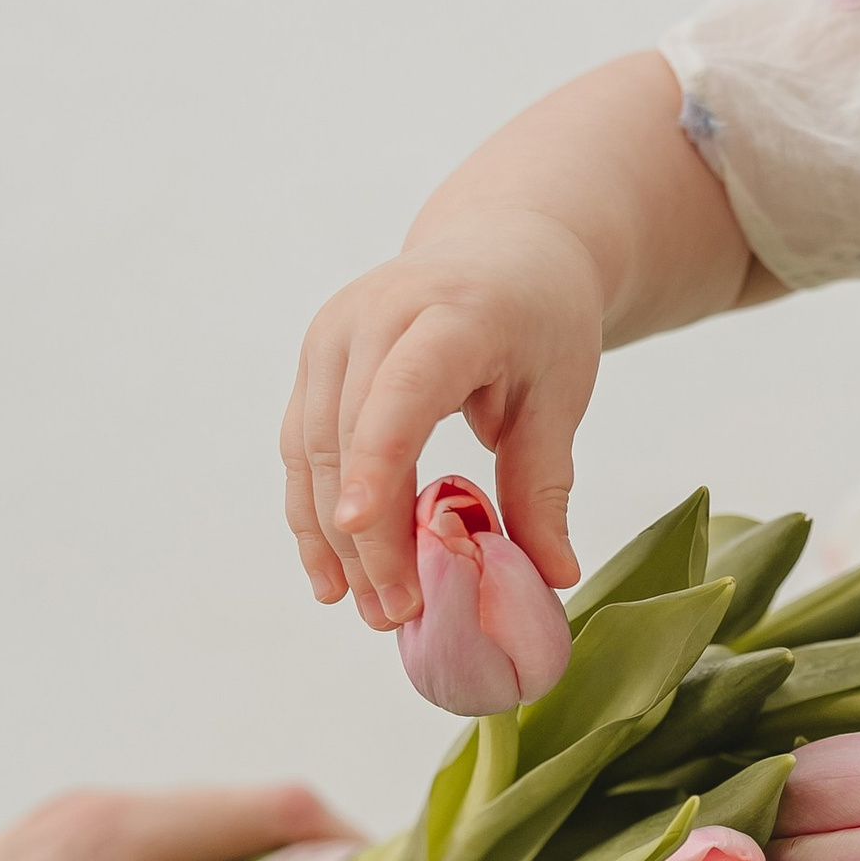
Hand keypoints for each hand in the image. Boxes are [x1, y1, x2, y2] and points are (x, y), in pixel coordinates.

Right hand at [282, 212, 604, 626]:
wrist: (502, 246)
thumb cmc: (540, 320)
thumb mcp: (560, 394)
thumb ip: (545, 483)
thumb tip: (553, 575)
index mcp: (452, 313)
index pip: (401, 391)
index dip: (377, 460)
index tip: (360, 529)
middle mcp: (376, 314)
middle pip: (348, 436)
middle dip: (365, 534)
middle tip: (397, 613)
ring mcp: (333, 334)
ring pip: (310, 450)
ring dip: (333, 538)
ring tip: (372, 610)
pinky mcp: (314, 359)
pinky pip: (299, 446)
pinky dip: (311, 512)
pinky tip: (333, 576)